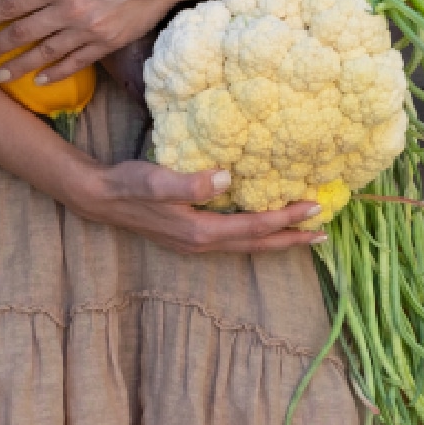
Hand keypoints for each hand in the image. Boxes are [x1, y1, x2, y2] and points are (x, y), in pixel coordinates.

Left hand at [0, 0, 207, 84]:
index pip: (11, 4)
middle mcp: (68, 10)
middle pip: (22, 34)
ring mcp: (88, 30)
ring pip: (44, 54)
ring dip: (18, 67)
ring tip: (0, 76)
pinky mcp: (107, 43)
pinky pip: (75, 63)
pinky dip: (55, 73)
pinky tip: (39, 80)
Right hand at [75, 160, 326, 254]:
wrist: (101, 198)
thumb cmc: (129, 184)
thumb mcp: (157, 180)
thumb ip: (191, 182)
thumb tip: (227, 178)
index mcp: (201, 230)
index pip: (254, 226)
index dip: (285, 218)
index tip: (314, 207)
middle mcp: (202, 243)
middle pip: (256, 244)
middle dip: (290, 239)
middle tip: (322, 233)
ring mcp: (196, 245)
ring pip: (246, 246)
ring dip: (275, 241)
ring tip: (301, 235)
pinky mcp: (190, 238)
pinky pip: (233, 241)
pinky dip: (255, 237)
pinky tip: (260, 228)